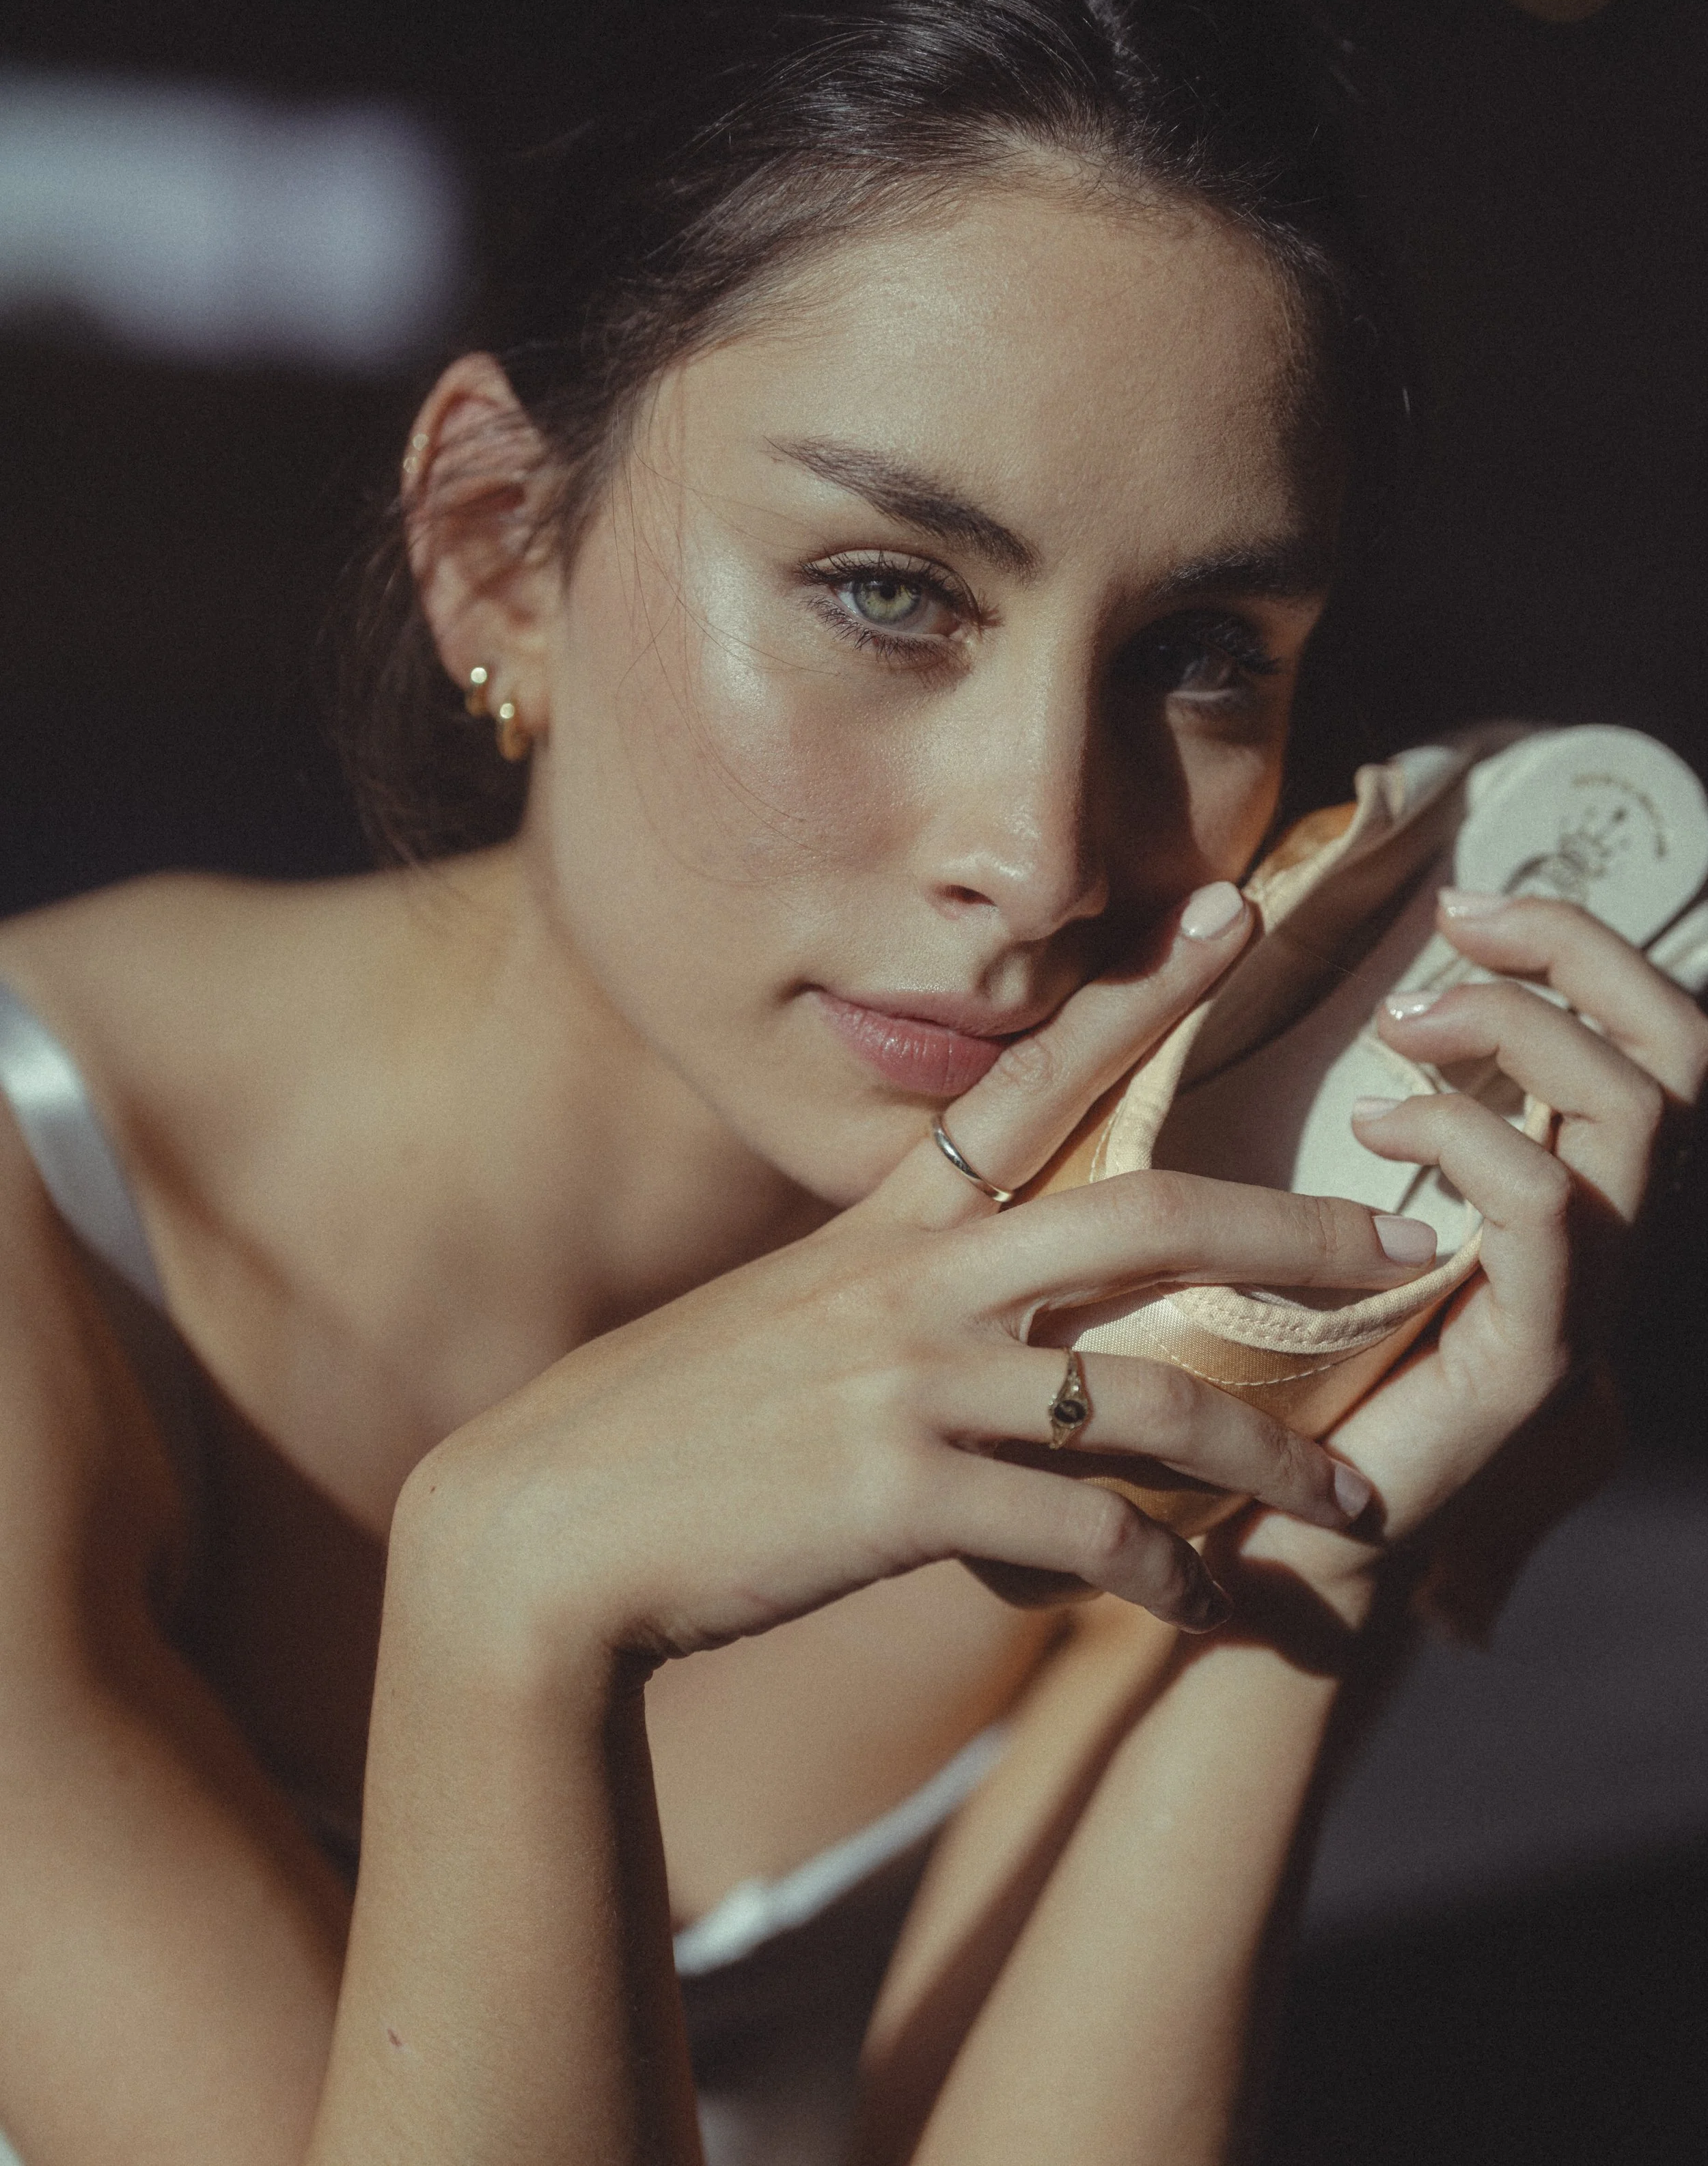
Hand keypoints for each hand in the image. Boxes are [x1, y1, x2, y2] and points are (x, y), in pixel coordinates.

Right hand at [393, 885, 1436, 1672]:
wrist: (534, 1538)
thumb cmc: (651, 1436)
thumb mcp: (765, 1331)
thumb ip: (872, 1310)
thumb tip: (959, 1333)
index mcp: (879, 1230)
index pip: (1027, 1078)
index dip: (1140, 993)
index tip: (1234, 913)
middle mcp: (912, 1284)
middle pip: (1147, 1216)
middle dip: (1296, 1228)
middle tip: (1407, 1243)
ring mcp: (912, 1383)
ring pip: (1150, 1392)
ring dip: (1269, 1451)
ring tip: (1353, 1497)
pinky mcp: (905, 1493)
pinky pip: (1084, 1532)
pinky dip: (1164, 1577)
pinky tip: (1205, 1608)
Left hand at [1228, 888, 1707, 1613]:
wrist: (1276, 1518)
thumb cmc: (1295, 1346)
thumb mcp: (1340, 1197)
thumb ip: (1378, 1104)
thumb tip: (1341, 969)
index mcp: (1581, 1181)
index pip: (1661, 1034)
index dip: (1583, 944)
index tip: (1461, 907)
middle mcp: (1612, 1234)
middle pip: (1681, 1048)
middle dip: (1577, 953)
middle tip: (1453, 931)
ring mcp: (1587, 1298)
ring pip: (1633, 1115)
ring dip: (1516, 1034)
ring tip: (1396, 1034)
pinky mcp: (1535, 1362)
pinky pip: (1550, 1217)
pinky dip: (1470, 1142)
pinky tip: (1377, 1128)